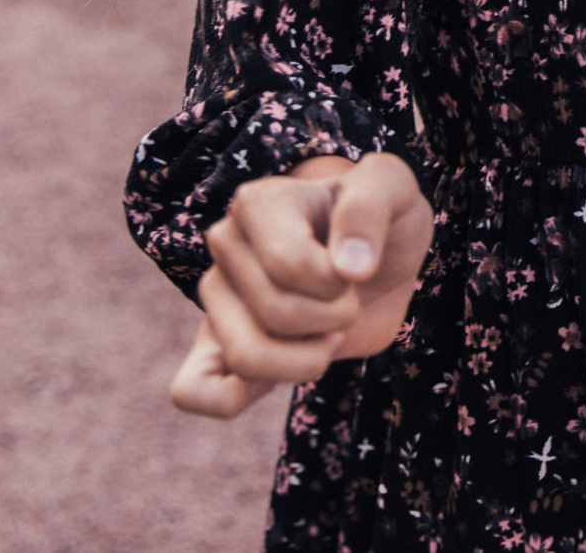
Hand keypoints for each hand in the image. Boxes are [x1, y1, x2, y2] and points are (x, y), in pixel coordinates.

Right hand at [168, 152, 432, 419]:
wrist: (375, 253)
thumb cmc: (379, 216)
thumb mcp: (392, 187)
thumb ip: (369, 209)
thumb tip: (348, 269)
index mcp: (256, 204)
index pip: (290, 267)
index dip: (338, 282)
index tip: (354, 263)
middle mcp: (224, 247)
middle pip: (277, 316)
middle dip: (336, 318)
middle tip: (348, 296)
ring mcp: (215, 298)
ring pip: (247, 360)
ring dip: (309, 360)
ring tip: (326, 331)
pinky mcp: (213, 346)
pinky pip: (193, 391)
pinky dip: (232, 398)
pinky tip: (278, 375)